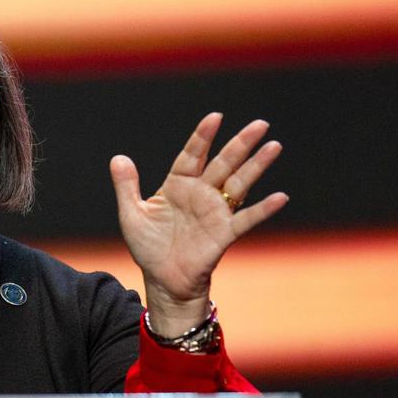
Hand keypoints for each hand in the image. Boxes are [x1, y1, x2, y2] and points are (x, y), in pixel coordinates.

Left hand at [110, 112, 287, 336]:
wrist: (163, 280)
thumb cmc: (149, 247)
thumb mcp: (132, 214)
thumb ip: (126, 186)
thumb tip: (118, 158)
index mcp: (178, 185)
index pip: (192, 155)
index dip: (203, 137)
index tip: (215, 117)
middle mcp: (200, 194)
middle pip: (224, 163)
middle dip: (241, 143)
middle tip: (260, 123)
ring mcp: (215, 212)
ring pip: (240, 183)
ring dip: (257, 165)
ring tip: (274, 146)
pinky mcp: (224, 233)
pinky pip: (246, 219)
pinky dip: (263, 209)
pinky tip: (280, 197)